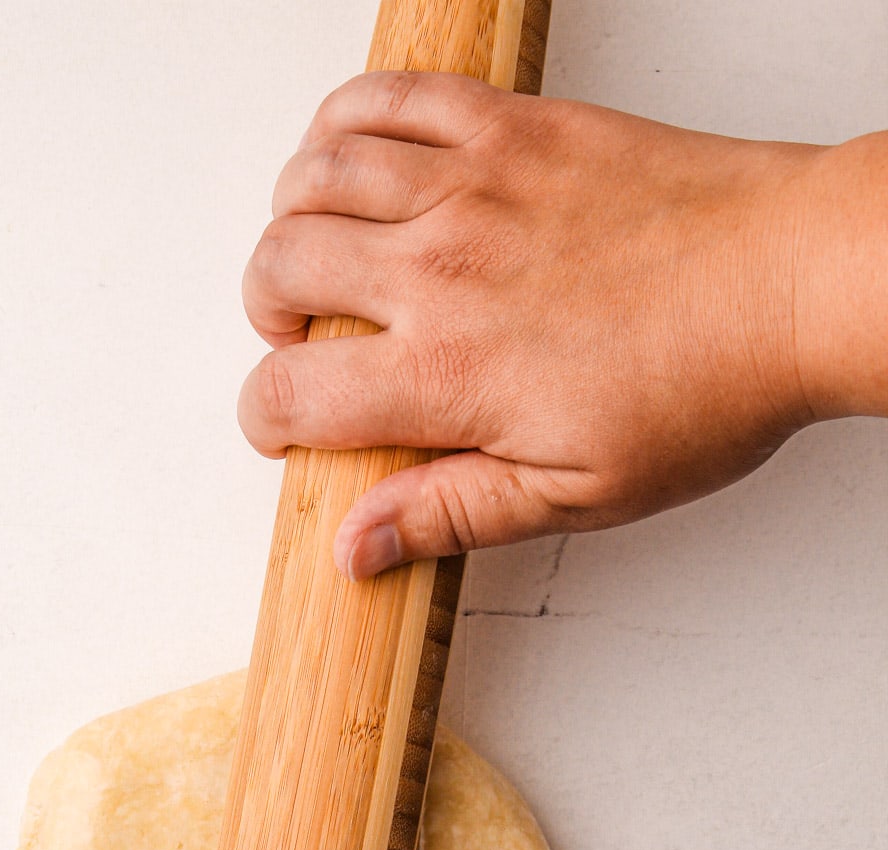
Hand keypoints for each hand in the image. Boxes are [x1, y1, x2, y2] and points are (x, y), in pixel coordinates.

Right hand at [238, 72, 884, 578]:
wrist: (790, 280)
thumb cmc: (704, 387)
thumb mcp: (574, 492)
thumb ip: (450, 512)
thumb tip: (355, 546)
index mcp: (449, 372)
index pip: (289, 393)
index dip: (265, 421)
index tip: (287, 428)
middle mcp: (441, 266)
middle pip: (280, 267)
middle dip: (268, 316)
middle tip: (305, 342)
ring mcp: (471, 183)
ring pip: (313, 175)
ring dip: (292, 221)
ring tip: (322, 258)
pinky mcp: (509, 125)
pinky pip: (385, 98)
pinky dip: (343, 125)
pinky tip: (357, 165)